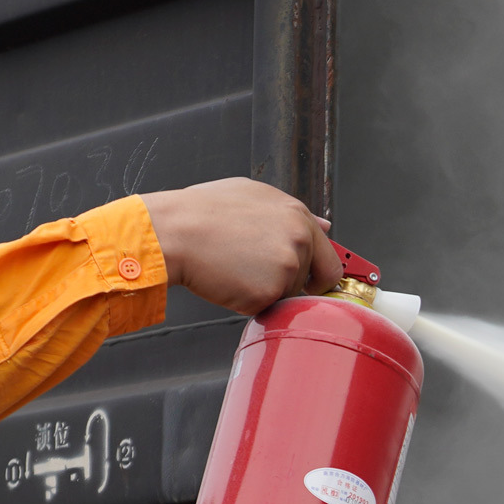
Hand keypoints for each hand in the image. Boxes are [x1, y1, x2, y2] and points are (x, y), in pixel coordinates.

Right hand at [143, 178, 340, 317]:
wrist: (174, 232)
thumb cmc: (202, 212)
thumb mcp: (251, 196)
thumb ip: (291, 214)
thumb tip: (325, 225)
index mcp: (297, 215)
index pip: (329, 258)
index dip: (317, 274)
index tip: (310, 282)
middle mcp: (298, 239)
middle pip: (309, 281)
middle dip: (287, 283)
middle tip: (254, 273)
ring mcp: (286, 267)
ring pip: (285, 295)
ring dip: (264, 291)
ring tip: (234, 266)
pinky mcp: (268, 292)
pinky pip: (263, 308)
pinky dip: (246, 302)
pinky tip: (228, 279)